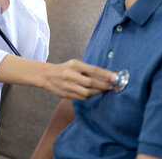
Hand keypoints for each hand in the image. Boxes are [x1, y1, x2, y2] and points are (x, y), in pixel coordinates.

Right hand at [0, 56, 115, 100]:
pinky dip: (90, 96)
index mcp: (74, 64)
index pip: (93, 70)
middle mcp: (70, 74)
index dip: (106, 74)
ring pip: (87, 93)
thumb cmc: (64, 68)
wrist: (45, 75)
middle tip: (113, 86)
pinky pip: (81, 97)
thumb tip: (107, 75)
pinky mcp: (65, 94)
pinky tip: (94, 93)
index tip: (116, 77)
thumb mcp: (74, 64)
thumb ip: (88, 69)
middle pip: (91, 83)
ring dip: (98, 92)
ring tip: (104, 91)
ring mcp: (67, 85)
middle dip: (104, 86)